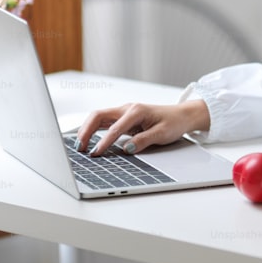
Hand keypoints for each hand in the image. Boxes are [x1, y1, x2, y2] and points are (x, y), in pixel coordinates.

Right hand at [75, 100, 209, 155]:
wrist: (181, 115)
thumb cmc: (173, 122)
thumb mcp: (162, 134)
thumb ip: (144, 140)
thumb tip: (127, 148)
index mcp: (136, 111)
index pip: (115, 128)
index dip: (104, 142)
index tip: (96, 154)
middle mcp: (127, 109)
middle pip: (99, 115)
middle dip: (86, 131)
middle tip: (80, 148)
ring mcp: (124, 112)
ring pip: (98, 117)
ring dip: (87, 130)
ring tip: (80, 146)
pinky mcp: (123, 117)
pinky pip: (104, 122)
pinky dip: (93, 129)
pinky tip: (88, 140)